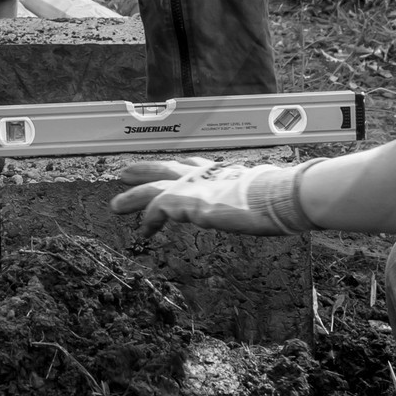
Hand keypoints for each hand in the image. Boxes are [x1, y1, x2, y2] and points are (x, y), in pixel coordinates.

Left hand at [109, 159, 310, 237]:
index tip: (171, 167)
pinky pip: (157, 208)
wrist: (278, 196)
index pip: (194, 165)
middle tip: (125, 173)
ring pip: (153, 187)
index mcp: (222, 172)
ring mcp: (194, 186)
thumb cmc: (278, 197)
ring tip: (116, 206)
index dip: (178, 168)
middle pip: (166, 169)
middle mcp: (205, 175)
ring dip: (134, 196)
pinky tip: (142, 229)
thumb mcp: (262, 194)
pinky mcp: (187, 201)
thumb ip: (251, 196)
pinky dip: (148, 218)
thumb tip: (266, 204)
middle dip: (144, 171)